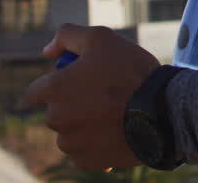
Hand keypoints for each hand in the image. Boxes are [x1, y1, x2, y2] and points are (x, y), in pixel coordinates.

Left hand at [25, 24, 160, 171]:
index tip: (76, 82)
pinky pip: (84, 153)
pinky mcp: (88, 161)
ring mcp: (72, 143)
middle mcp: (57, 119)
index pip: (34, 92)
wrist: (163, 109)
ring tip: (113, 113)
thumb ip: (68, 36)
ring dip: (84, 125)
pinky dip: (95, 145)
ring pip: (70, 134)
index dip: (55, 84)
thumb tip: (46, 51)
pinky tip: (115, 131)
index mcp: (54, 89)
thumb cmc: (131, 71)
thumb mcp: (101, 38)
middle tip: (103, 94)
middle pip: (55, 113)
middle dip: (72, 104)